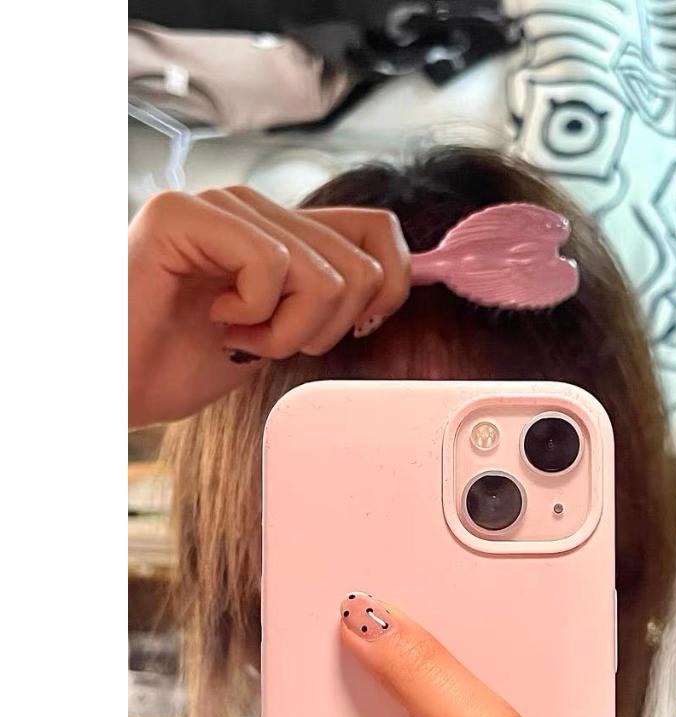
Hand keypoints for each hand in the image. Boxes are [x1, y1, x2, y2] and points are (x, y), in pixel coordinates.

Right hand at [128, 187, 409, 427]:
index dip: (390, 287)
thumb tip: (391, 287)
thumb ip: (326, 300)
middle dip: (326, 330)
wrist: (119, 386)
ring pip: (324, 274)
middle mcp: (256, 207)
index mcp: (283, 229)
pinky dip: (254, 314)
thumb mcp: (281, 334)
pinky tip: (213, 318)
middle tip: (268, 342)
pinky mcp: (183, 214)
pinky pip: (272, 265)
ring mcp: (220, 204)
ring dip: (286, 331)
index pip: (379, 231)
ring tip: (236, 334)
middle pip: (361, 266)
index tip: (353, 329)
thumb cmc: (186, 362)